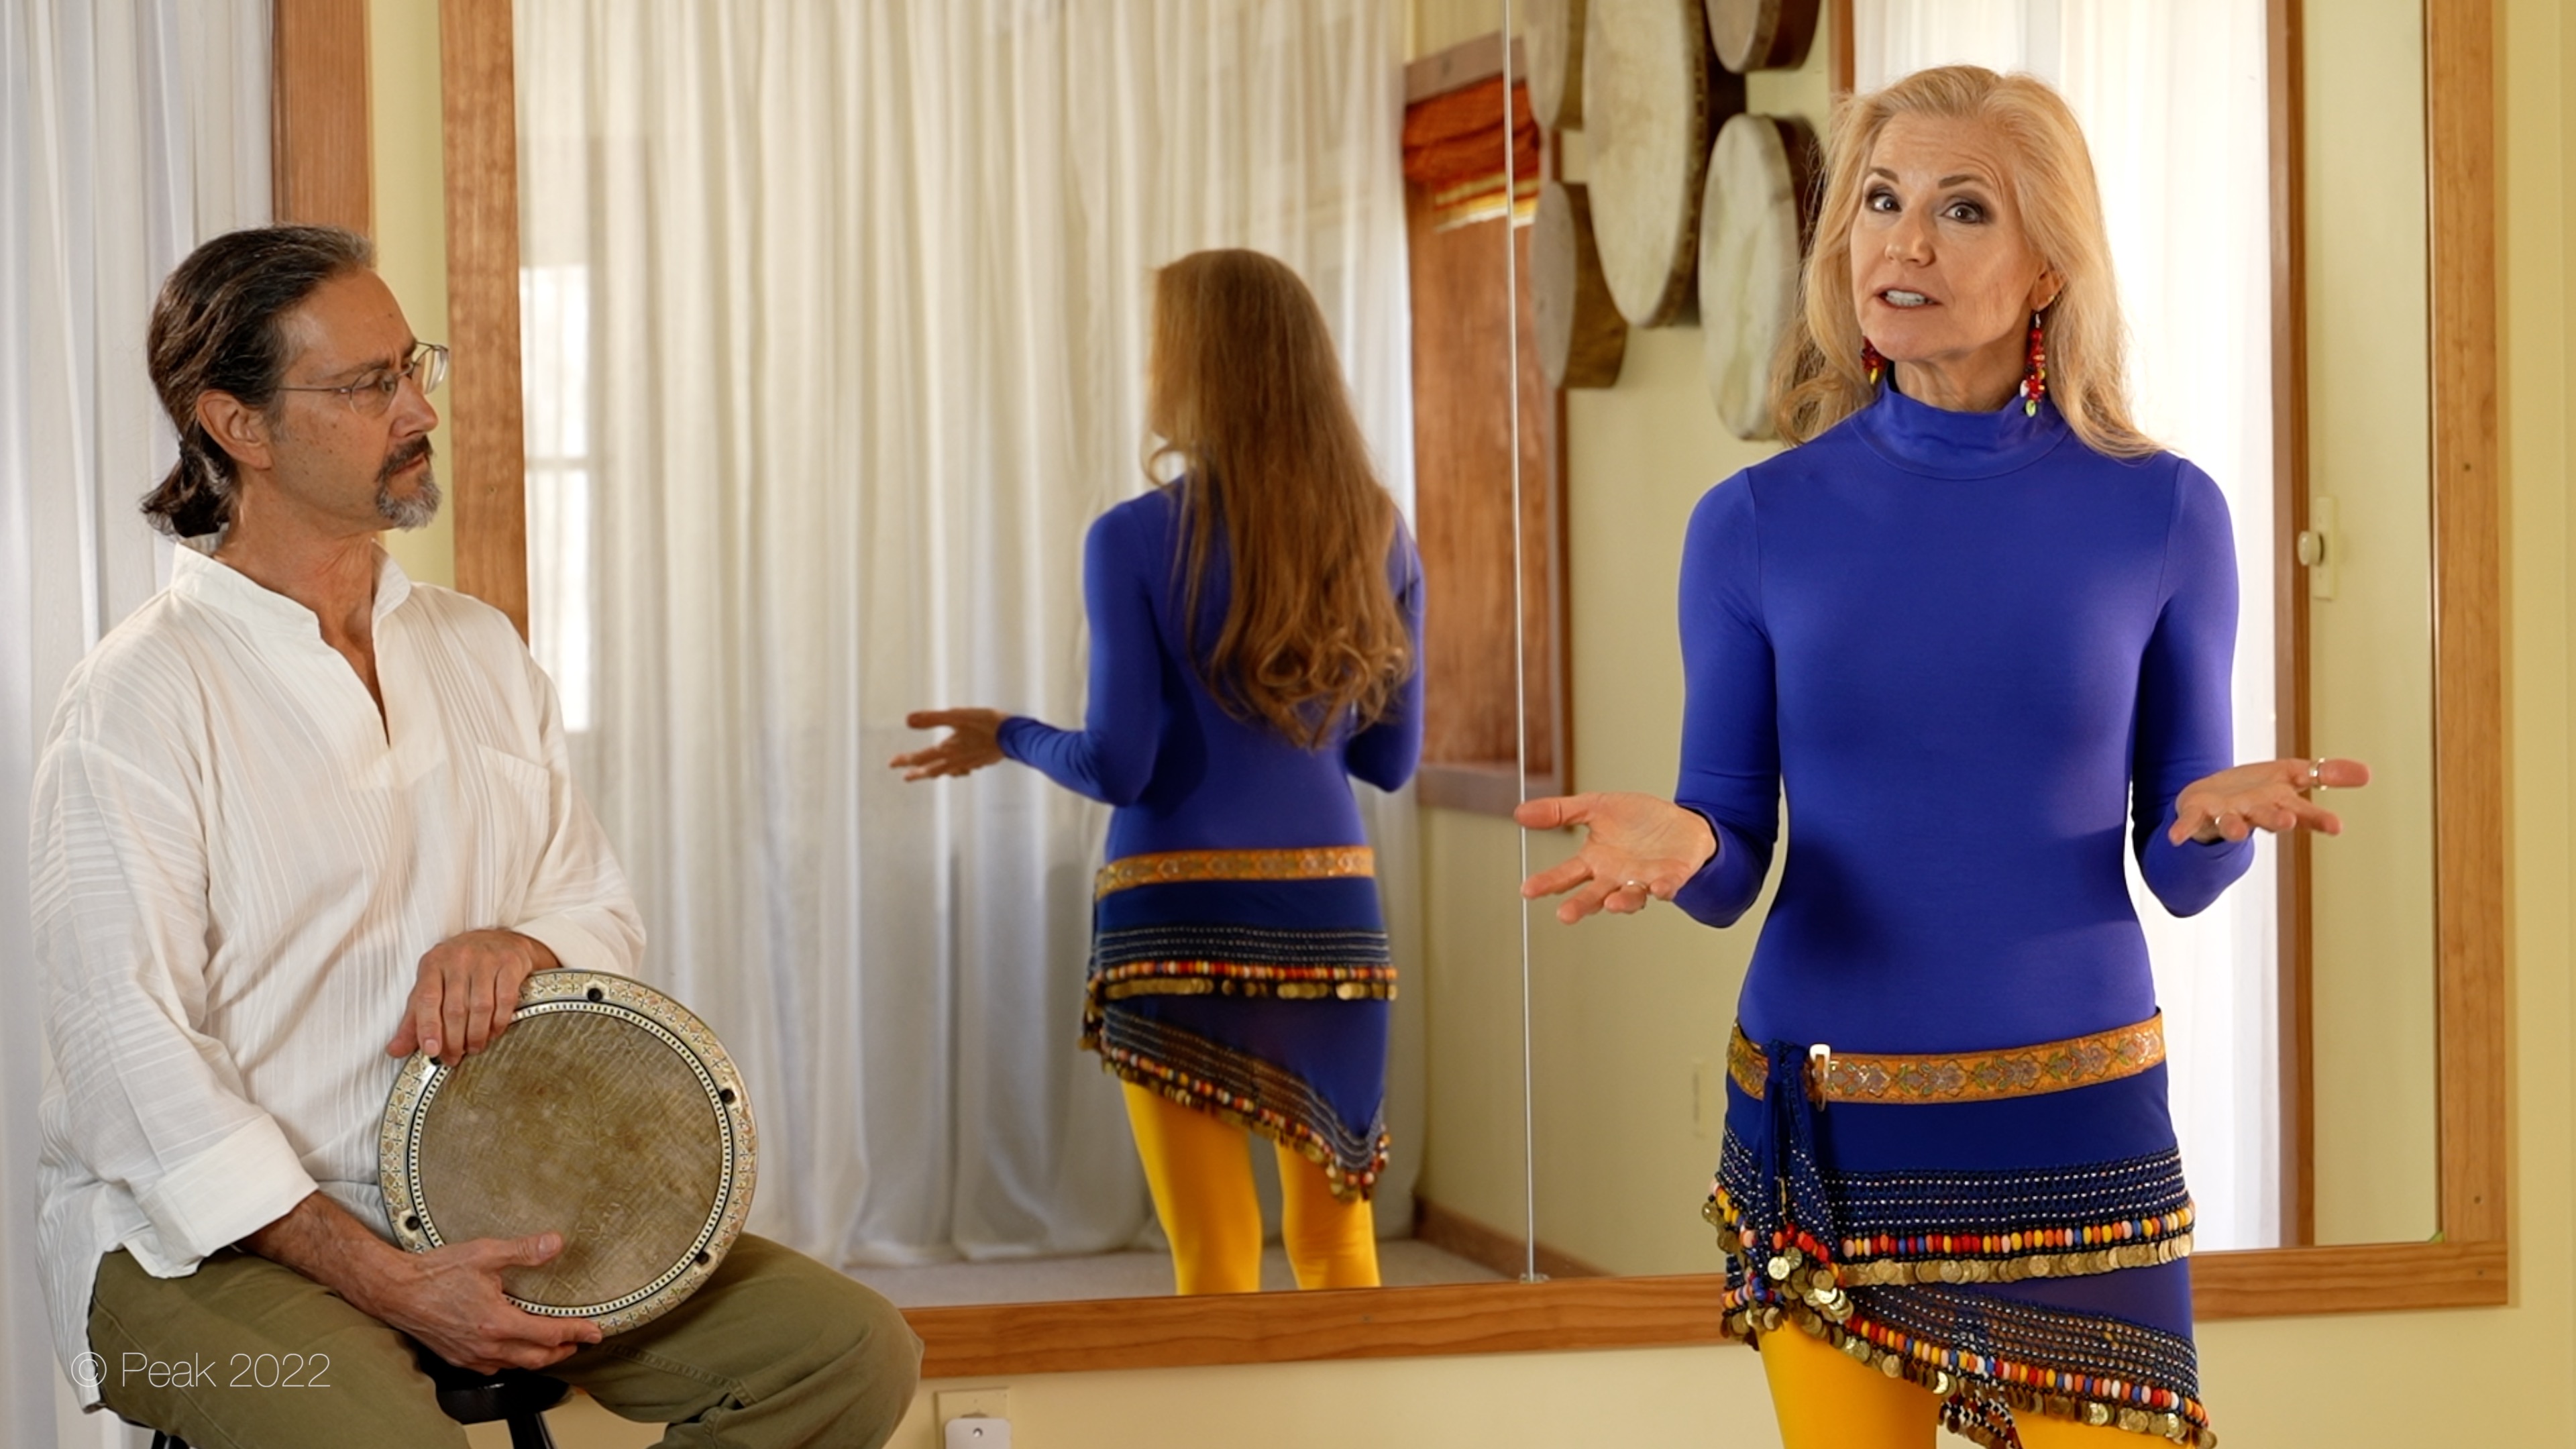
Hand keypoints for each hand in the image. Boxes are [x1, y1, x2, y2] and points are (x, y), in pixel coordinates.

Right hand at [365, 1232, 603, 1372]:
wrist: (394, 1290)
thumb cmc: (435, 1273)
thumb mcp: (484, 1253)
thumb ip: (523, 1251)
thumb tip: (555, 1243)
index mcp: (498, 1322)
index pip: (550, 1334)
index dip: (577, 1333)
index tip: (595, 1331)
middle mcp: (487, 1346)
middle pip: (537, 1358)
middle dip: (563, 1351)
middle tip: (580, 1341)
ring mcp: (471, 1355)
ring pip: (515, 1365)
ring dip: (538, 1358)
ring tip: (552, 1346)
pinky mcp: (457, 1357)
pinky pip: (493, 1367)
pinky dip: (512, 1361)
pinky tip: (514, 1349)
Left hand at [387, 930, 556, 1064]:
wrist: (500, 940)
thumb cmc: (460, 968)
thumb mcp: (432, 986)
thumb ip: (415, 1019)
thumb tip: (394, 1051)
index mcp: (433, 963)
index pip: (427, 999)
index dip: (428, 1028)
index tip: (431, 1051)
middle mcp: (459, 958)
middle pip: (455, 1008)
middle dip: (454, 1040)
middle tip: (454, 1058)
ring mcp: (486, 959)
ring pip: (481, 1007)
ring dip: (477, 1035)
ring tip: (474, 1048)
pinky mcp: (510, 964)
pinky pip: (505, 1000)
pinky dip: (499, 1022)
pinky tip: (493, 1033)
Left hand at [891, 708, 1006, 779]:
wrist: (1014, 736)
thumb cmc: (985, 724)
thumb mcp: (957, 716)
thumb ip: (932, 719)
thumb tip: (907, 720)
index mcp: (948, 750)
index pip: (920, 758)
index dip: (904, 760)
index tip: (891, 764)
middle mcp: (956, 761)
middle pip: (932, 770)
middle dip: (918, 773)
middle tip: (906, 777)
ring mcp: (969, 763)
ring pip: (948, 772)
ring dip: (935, 772)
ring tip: (929, 773)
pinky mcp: (981, 761)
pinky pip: (963, 769)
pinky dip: (956, 769)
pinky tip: (960, 767)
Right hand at [1514, 792, 1718, 922]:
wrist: (1681, 822)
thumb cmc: (1639, 820)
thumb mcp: (1596, 806)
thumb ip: (1561, 811)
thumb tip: (1520, 812)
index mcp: (1595, 861)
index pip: (1566, 875)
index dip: (1547, 883)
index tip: (1528, 890)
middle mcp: (1616, 877)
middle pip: (1594, 895)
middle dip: (1580, 906)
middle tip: (1565, 915)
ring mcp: (1643, 880)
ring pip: (1630, 897)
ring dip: (1621, 902)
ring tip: (1610, 902)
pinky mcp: (1671, 877)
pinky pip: (1667, 886)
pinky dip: (1663, 888)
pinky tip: (1659, 888)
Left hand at [2169, 757, 2371, 844]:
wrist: (2210, 799)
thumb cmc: (2256, 791)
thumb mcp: (2292, 774)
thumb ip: (2326, 773)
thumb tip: (2369, 772)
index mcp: (2278, 804)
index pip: (2304, 812)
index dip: (2318, 819)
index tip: (2336, 826)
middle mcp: (2253, 814)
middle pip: (2268, 817)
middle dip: (2277, 819)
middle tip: (2289, 820)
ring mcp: (2225, 816)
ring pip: (2232, 823)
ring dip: (2236, 827)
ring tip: (2239, 831)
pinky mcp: (2197, 813)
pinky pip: (2190, 823)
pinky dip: (2184, 831)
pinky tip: (2175, 837)